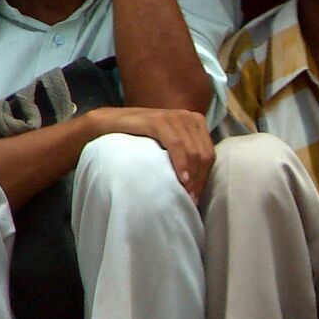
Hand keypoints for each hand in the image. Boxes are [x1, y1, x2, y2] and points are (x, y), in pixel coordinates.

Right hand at [89, 106, 213, 200]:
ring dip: (192, 176)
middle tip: (191, 201)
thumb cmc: (139, 138)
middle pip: (204, 155)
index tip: (196, 198)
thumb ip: (185, 155)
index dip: (205, 178)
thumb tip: (198, 185)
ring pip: (193, 152)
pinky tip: (181, 179)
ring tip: (186, 195)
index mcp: (195, 122)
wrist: (109, 123)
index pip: (209, 154)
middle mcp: (187, 117)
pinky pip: (176, 145)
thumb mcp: (167, 145)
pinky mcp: (158, 121)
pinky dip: (180, 163)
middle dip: (200, 180)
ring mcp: (173, 117)